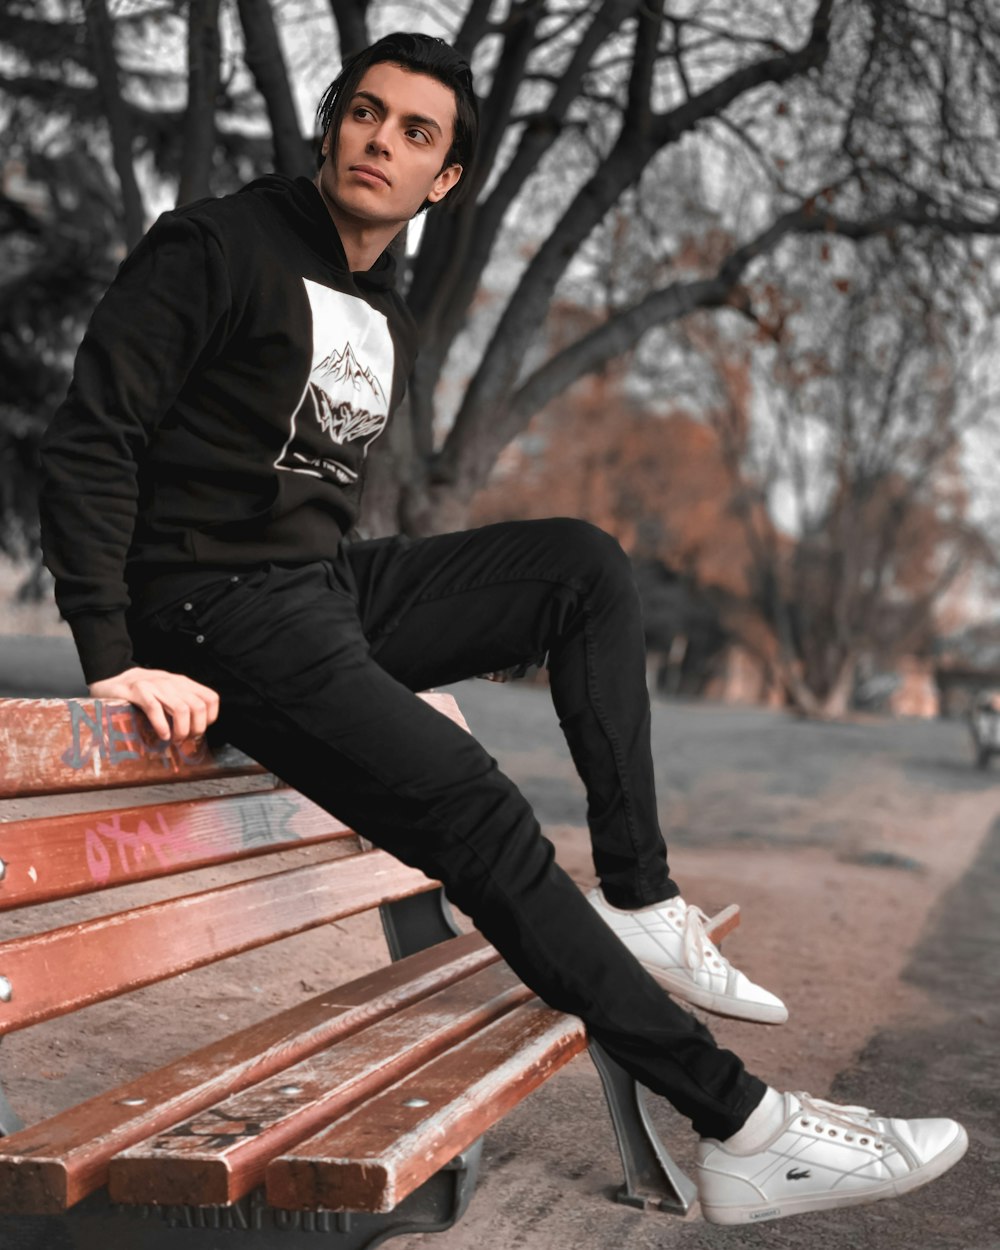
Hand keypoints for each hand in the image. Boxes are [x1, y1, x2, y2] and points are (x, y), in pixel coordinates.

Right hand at [89, 667, 219, 743]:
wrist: (113, 680)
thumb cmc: (144, 693)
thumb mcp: (169, 693)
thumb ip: (183, 704)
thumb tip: (198, 728)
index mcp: (183, 683)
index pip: (211, 699)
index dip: (209, 718)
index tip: (198, 730)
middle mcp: (173, 683)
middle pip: (198, 707)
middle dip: (196, 728)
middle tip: (185, 739)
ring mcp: (156, 686)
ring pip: (182, 709)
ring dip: (181, 730)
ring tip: (174, 740)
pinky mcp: (138, 691)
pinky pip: (156, 709)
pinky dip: (162, 726)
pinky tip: (162, 735)